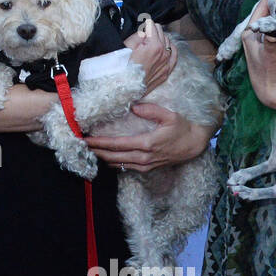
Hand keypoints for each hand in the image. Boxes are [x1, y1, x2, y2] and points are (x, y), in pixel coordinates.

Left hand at [86, 102, 214, 171]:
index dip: (99, 143)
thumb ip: (151, 110)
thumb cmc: (182, 128)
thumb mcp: (170, 116)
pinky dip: (113, 163)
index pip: (117, 144)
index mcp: (147, 144)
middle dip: (95, 151)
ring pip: (118, 164)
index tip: (86, 140)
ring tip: (89, 151)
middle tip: (81, 146)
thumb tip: (133, 106)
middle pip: (113, 157)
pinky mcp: (147, 169)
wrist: (194, 145)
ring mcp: (145, 165)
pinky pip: (125, 167)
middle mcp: (143, 158)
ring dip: (102, 158)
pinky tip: (105, 158)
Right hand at [125, 19, 176, 93]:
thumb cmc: (122, 67)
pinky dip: (171, 49)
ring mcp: (166, 64)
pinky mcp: (166, 72)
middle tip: (145, 32)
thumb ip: (139, 34)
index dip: (145, 24)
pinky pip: (174, 56)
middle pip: (161, 33)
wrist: (123, 88)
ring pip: (168, 43)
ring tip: (152, 39)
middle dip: (153, 30)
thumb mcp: (127, 45)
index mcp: (154, 45)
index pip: (153, 26)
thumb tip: (146, 29)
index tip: (142, 25)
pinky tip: (168, 46)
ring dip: (161, 38)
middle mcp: (164, 54)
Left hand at [241, 0, 275, 112]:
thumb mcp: (268, 58)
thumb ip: (270, 43)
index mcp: (250, 34)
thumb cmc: (267, 75)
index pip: (260, 9)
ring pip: (275, 18)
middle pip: (268, 12)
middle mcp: (257, 34)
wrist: (274, 93)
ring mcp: (267, 38)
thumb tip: (274, 31)